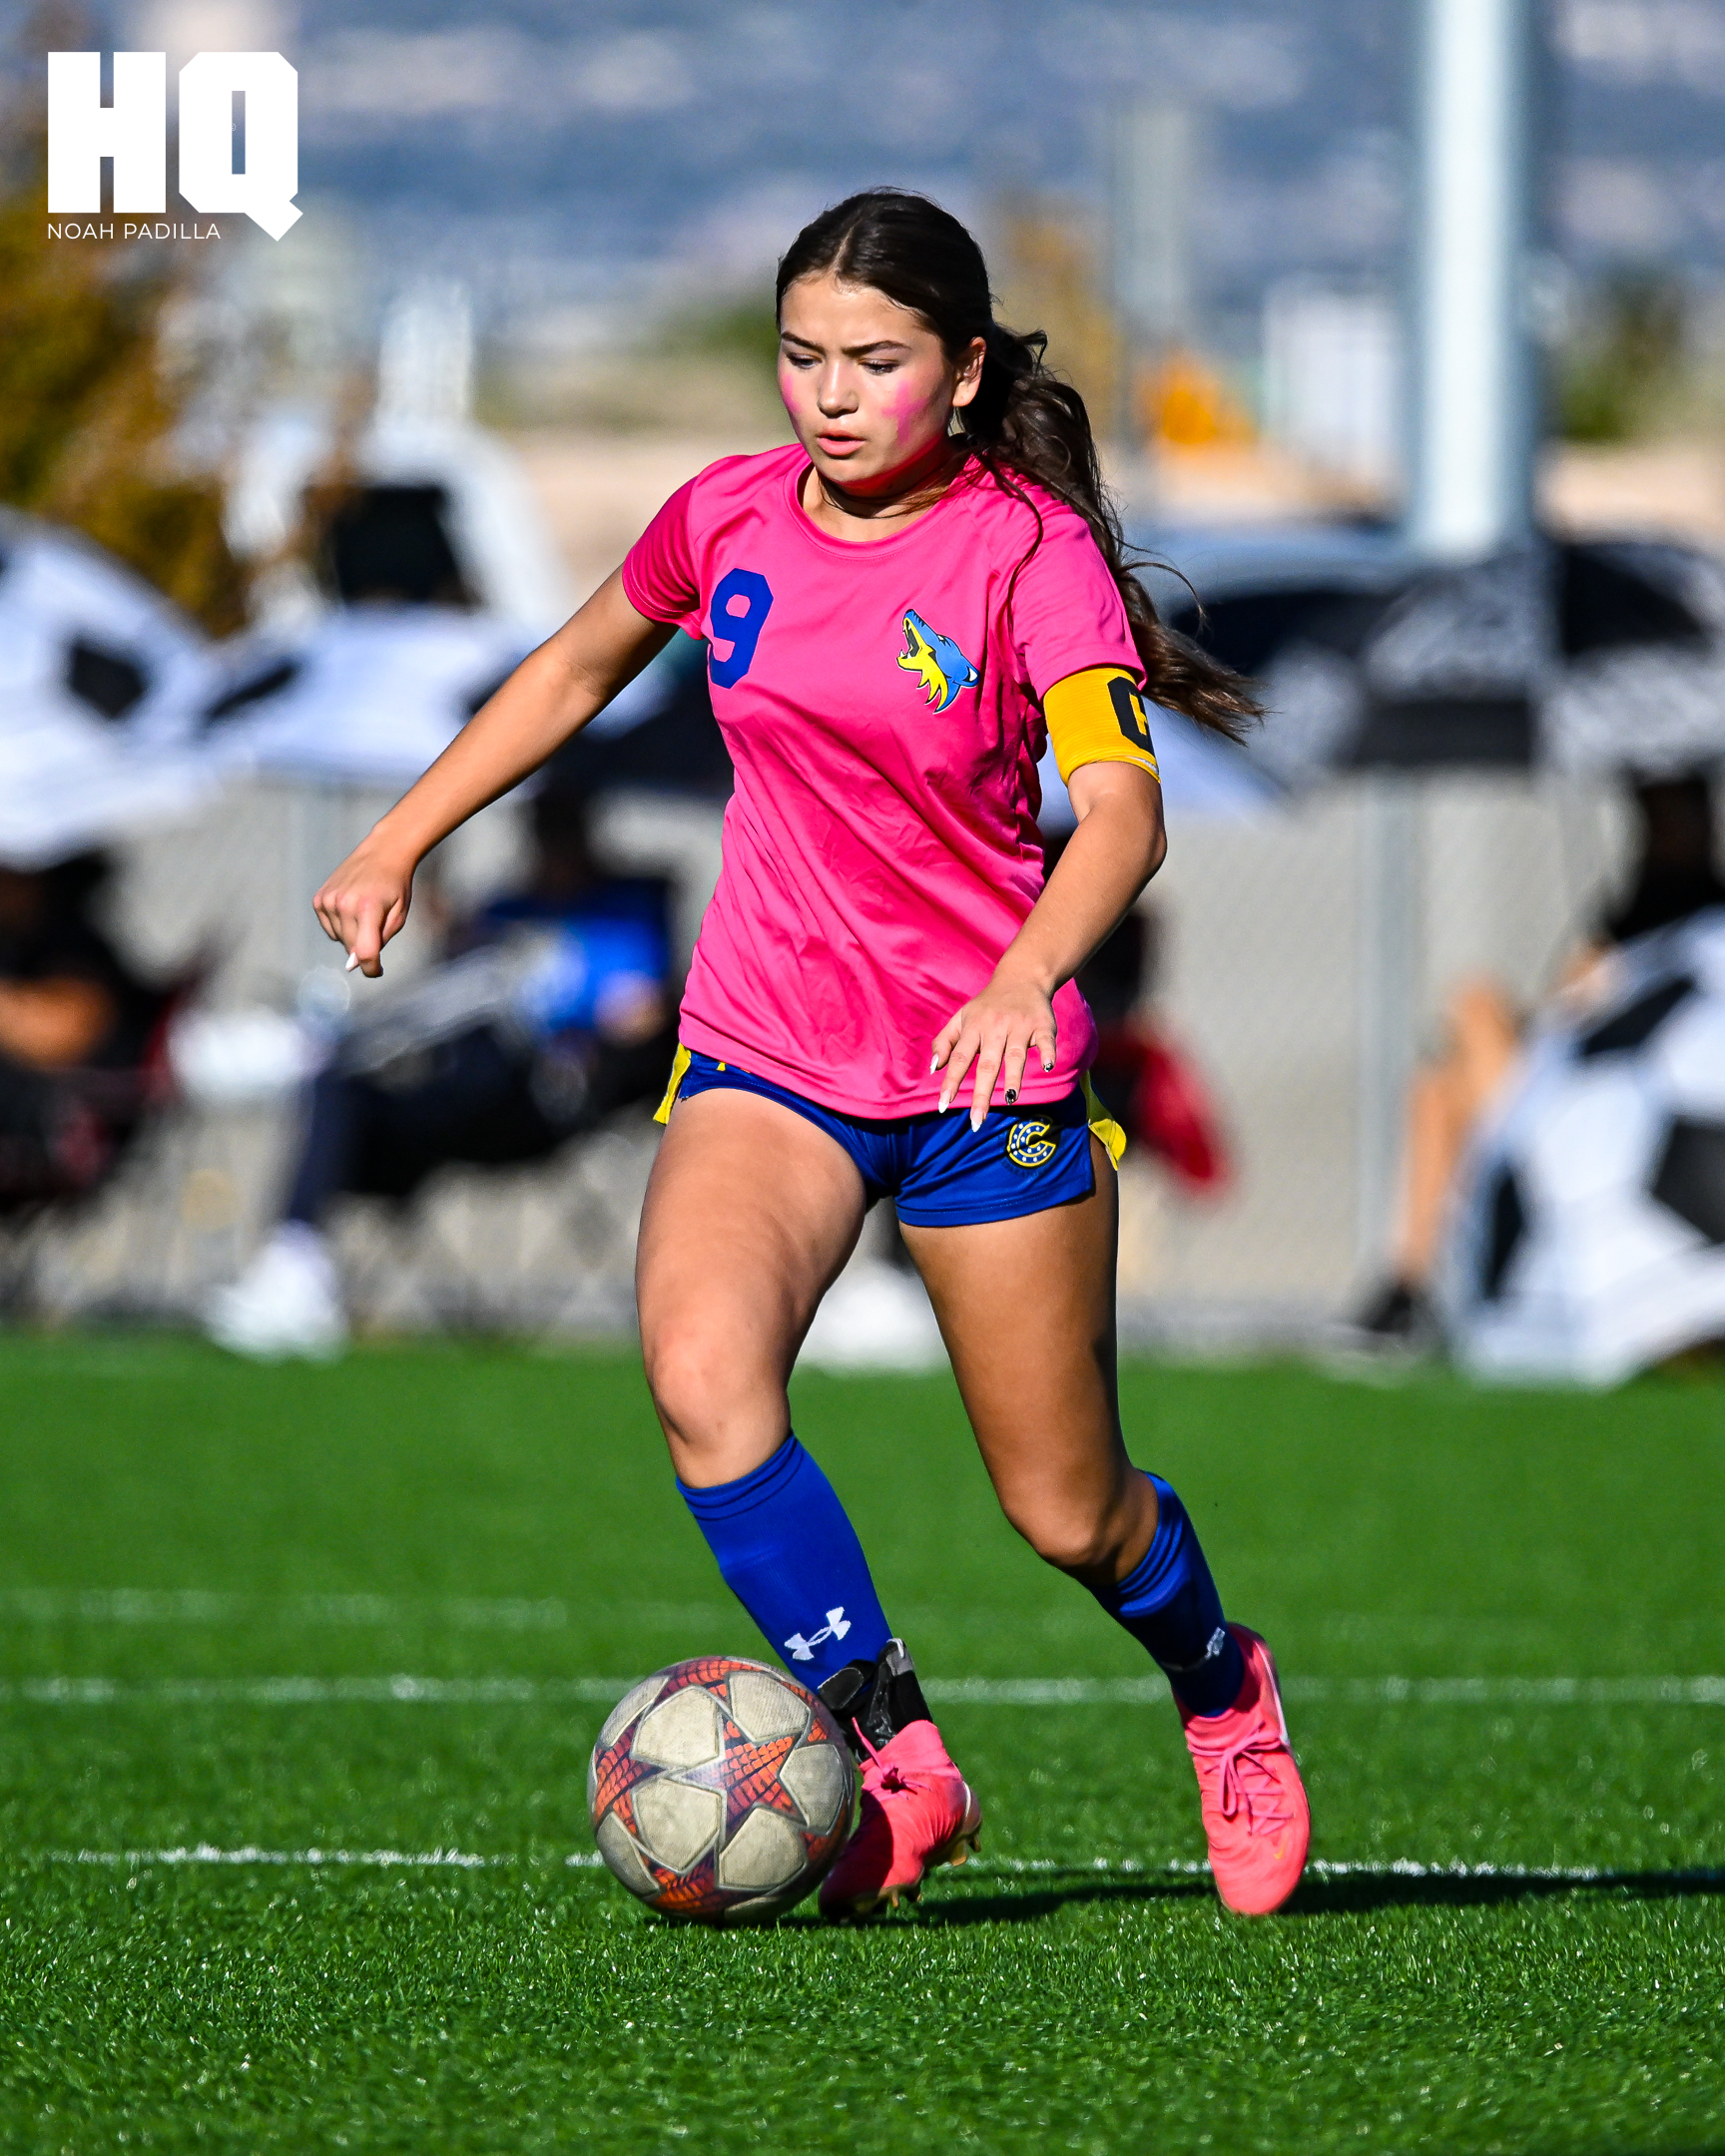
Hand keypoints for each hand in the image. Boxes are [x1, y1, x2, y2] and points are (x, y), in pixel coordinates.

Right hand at [312, 837, 415, 977]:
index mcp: (367, 909)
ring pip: (339, 939)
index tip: (377, 971)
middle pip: (351, 948)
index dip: (371, 969)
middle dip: (365, 949)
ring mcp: (328, 901)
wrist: (382, 854)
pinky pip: (329, 928)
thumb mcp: (399, 915)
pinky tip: (351, 910)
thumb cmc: (396, 886)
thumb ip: (380, 940)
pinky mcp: (319, 899)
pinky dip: (340, 927)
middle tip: (377, 930)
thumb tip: (358, 962)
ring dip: (352, 936)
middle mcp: (343, 904)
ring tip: (364, 914)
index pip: (364, 952)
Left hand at [931, 967, 1057, 1129]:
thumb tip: (933, 1069)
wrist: (1021, 977)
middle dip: (981, 1094)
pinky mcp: (1043, 1025)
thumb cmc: (987, 1005)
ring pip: (1015, 1056)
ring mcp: (1020, 1027)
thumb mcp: (961, 1018)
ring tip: (1010, 1099)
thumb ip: (944, 1042)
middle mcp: (995, 1028)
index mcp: (973, 1028)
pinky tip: (1047, 1066)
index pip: (959, 1059)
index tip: (943, 1106)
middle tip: (977, 1121)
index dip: (950, 1082)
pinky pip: (1046, 1041)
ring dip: (1013, 1077)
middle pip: (987, 1065)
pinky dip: (1048, 1052)